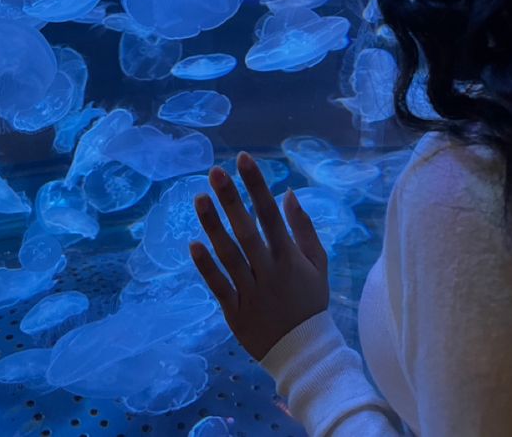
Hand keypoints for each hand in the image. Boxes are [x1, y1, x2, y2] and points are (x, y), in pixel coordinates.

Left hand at [189, 150, 328, 361]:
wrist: (303, 352)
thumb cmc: (310, 301)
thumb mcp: (318, 263)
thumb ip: (304, 228)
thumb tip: (288, 193)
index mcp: (289, 256)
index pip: (270, 213)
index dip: (257, 185)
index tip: (244, 159)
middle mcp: (268, 270)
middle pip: (246, 230)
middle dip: (230, 198)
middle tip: (214, 171)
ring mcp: (250, 291)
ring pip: (228, 255)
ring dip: (213, 226)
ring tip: (199, 198)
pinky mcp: (234, 311)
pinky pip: (218, 285)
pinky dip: (205, 265)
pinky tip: (192, 243)